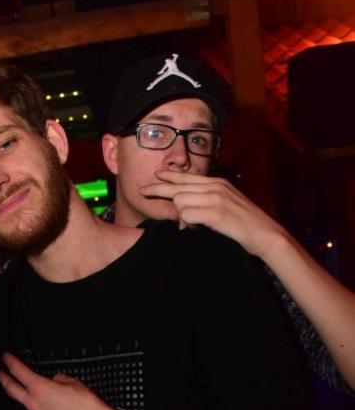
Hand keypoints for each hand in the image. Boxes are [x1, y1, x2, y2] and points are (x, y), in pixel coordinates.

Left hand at [0, 352, 111, 409]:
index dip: (10, 363)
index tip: (6, 358)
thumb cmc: (87, 408)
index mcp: (40, 389)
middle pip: (11, 389)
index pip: (19, 372)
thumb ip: (58, 380)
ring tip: (28, 390)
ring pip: (25, 403)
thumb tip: (54, 382)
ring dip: (24, 396)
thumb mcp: (73, 383)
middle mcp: (34, 404)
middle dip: (4, 379)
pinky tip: (48, 406)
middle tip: (0, 373)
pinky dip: (39, 408)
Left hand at [139, 171, 283, 258]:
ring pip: (180, 200)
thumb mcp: (228, 204)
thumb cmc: (246, 224)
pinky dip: (185, 224)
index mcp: (218, 183)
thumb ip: (209, 202)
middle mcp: (215, 187)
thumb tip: (187, 210)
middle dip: (159, 189)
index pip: (188, 177)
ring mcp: (215, 199)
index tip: (157, 175)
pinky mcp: (214, 213)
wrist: (266, 234)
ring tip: (189, 226)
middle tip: (143, 191)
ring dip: (180, 216)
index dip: (170, 176)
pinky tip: (193, 228)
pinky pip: (186, 215)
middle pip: (178, 186)